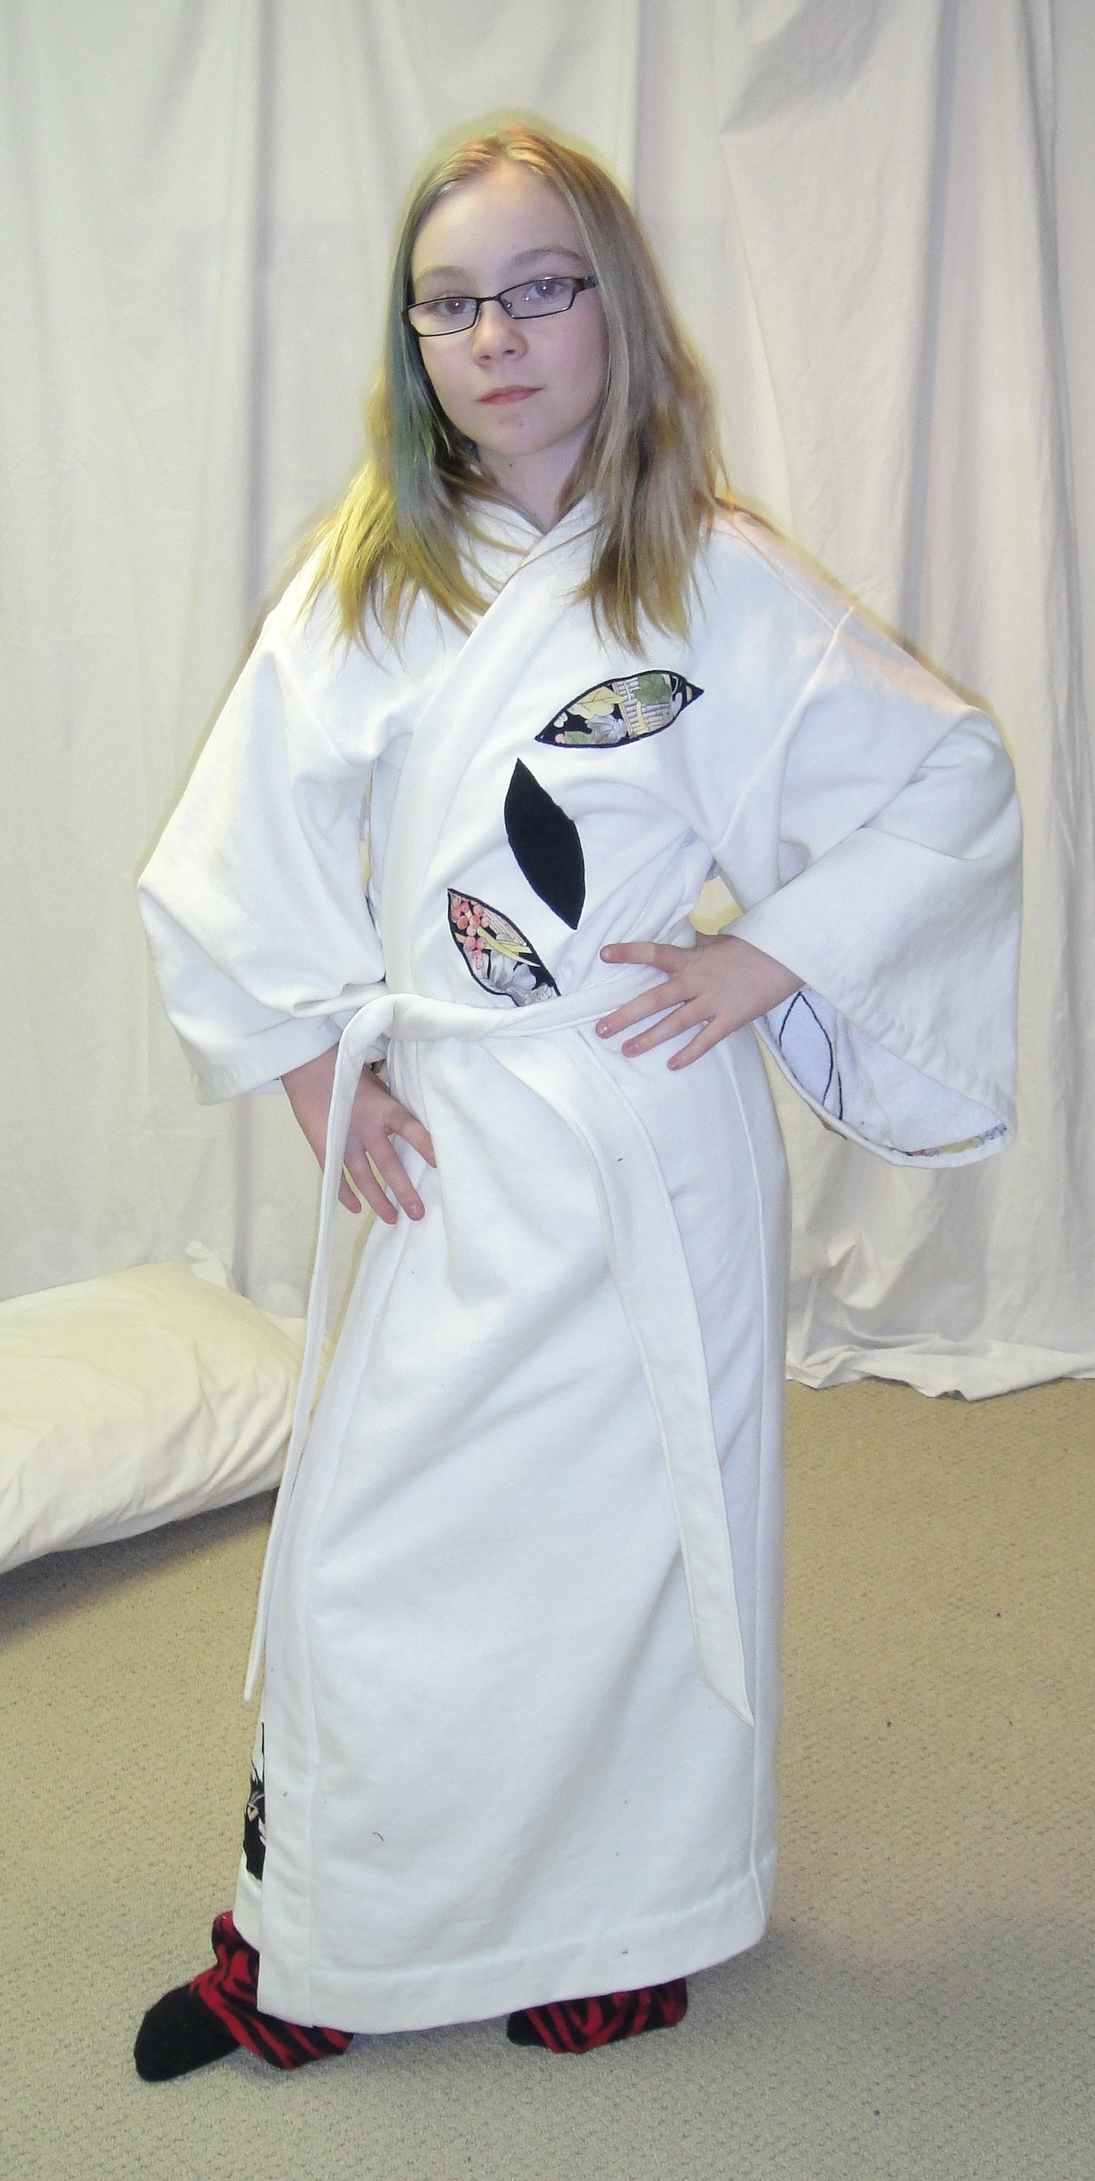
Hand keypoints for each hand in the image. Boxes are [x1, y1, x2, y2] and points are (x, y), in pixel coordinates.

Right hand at [281, 1045, 435, 1222]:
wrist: (308, 1067)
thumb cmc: (350, 1075)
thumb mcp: (379, 1087)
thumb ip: (393, 1109)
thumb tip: (417, 1128)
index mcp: (383, 1108)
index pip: (410, 1128)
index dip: (425, 1146)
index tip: (440, 1164)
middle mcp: (366, 1127)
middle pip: (388, 1163)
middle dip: (404, 1190)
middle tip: (417, 1214)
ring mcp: (343, 1140)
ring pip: (363, 1177)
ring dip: (378, 1200)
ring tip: (392, 1219)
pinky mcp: (324, 1147)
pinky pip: (335, 1177)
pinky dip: (344, 1194)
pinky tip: (355, 1209)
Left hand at [596, 932, 802, 1068]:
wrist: (787, 957)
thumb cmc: (753, 946)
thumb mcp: (720, 941)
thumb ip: (698, 945)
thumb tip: (686, 938)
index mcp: (692, 959)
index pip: (654, 953)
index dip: (629, 953)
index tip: (604, 955)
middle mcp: (697, 982)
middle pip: (655, 999)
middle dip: (626, 1014)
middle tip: (601, 1028)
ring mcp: (713, 1003)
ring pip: (675, 1023)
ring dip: (649, 1038)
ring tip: (626, 1050)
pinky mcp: (730, 1020)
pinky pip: (706, 1041)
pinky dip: (689, 1054)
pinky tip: (671, 1065)